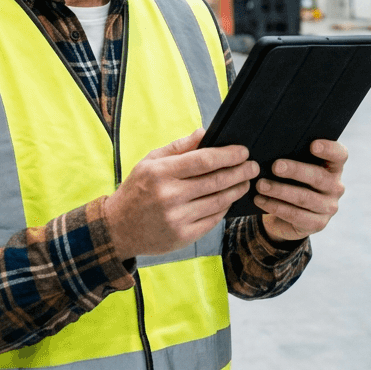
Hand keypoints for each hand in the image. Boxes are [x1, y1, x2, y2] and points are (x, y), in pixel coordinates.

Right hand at [103, 130, 258, 257]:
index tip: (243, 151)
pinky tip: (229, 199)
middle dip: (241, 171)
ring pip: (219, 201)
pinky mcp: (183, 236)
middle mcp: (169, 196)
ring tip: (246, 181)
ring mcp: (177, 218)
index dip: (229, 155)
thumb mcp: (150, 162)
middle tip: (253, 166)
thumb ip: (179, 147)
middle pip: (216, 180)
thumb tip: (205, 132)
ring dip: (237, 189)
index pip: (204, 160)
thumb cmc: (136, 190)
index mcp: (161, 173)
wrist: (117, 229)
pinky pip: (213, 219)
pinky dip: (225, 207)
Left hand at [256, 139, 348, 242]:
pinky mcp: (317, 224)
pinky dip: (275, 206)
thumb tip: (271, 148)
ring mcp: (328, 207)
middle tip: (275, 166)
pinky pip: (295, 215)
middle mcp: (335, 186)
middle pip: (318, 177)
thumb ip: (292, 156)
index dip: (329, 149)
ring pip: (304, 198)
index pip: (339, 155)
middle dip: (295, 170)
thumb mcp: (295, 168)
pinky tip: (260, 200)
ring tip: (261, 185)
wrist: (289, 215)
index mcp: (334, 167)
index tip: (313, 145)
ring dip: (280, 191)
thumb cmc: (291, 181)